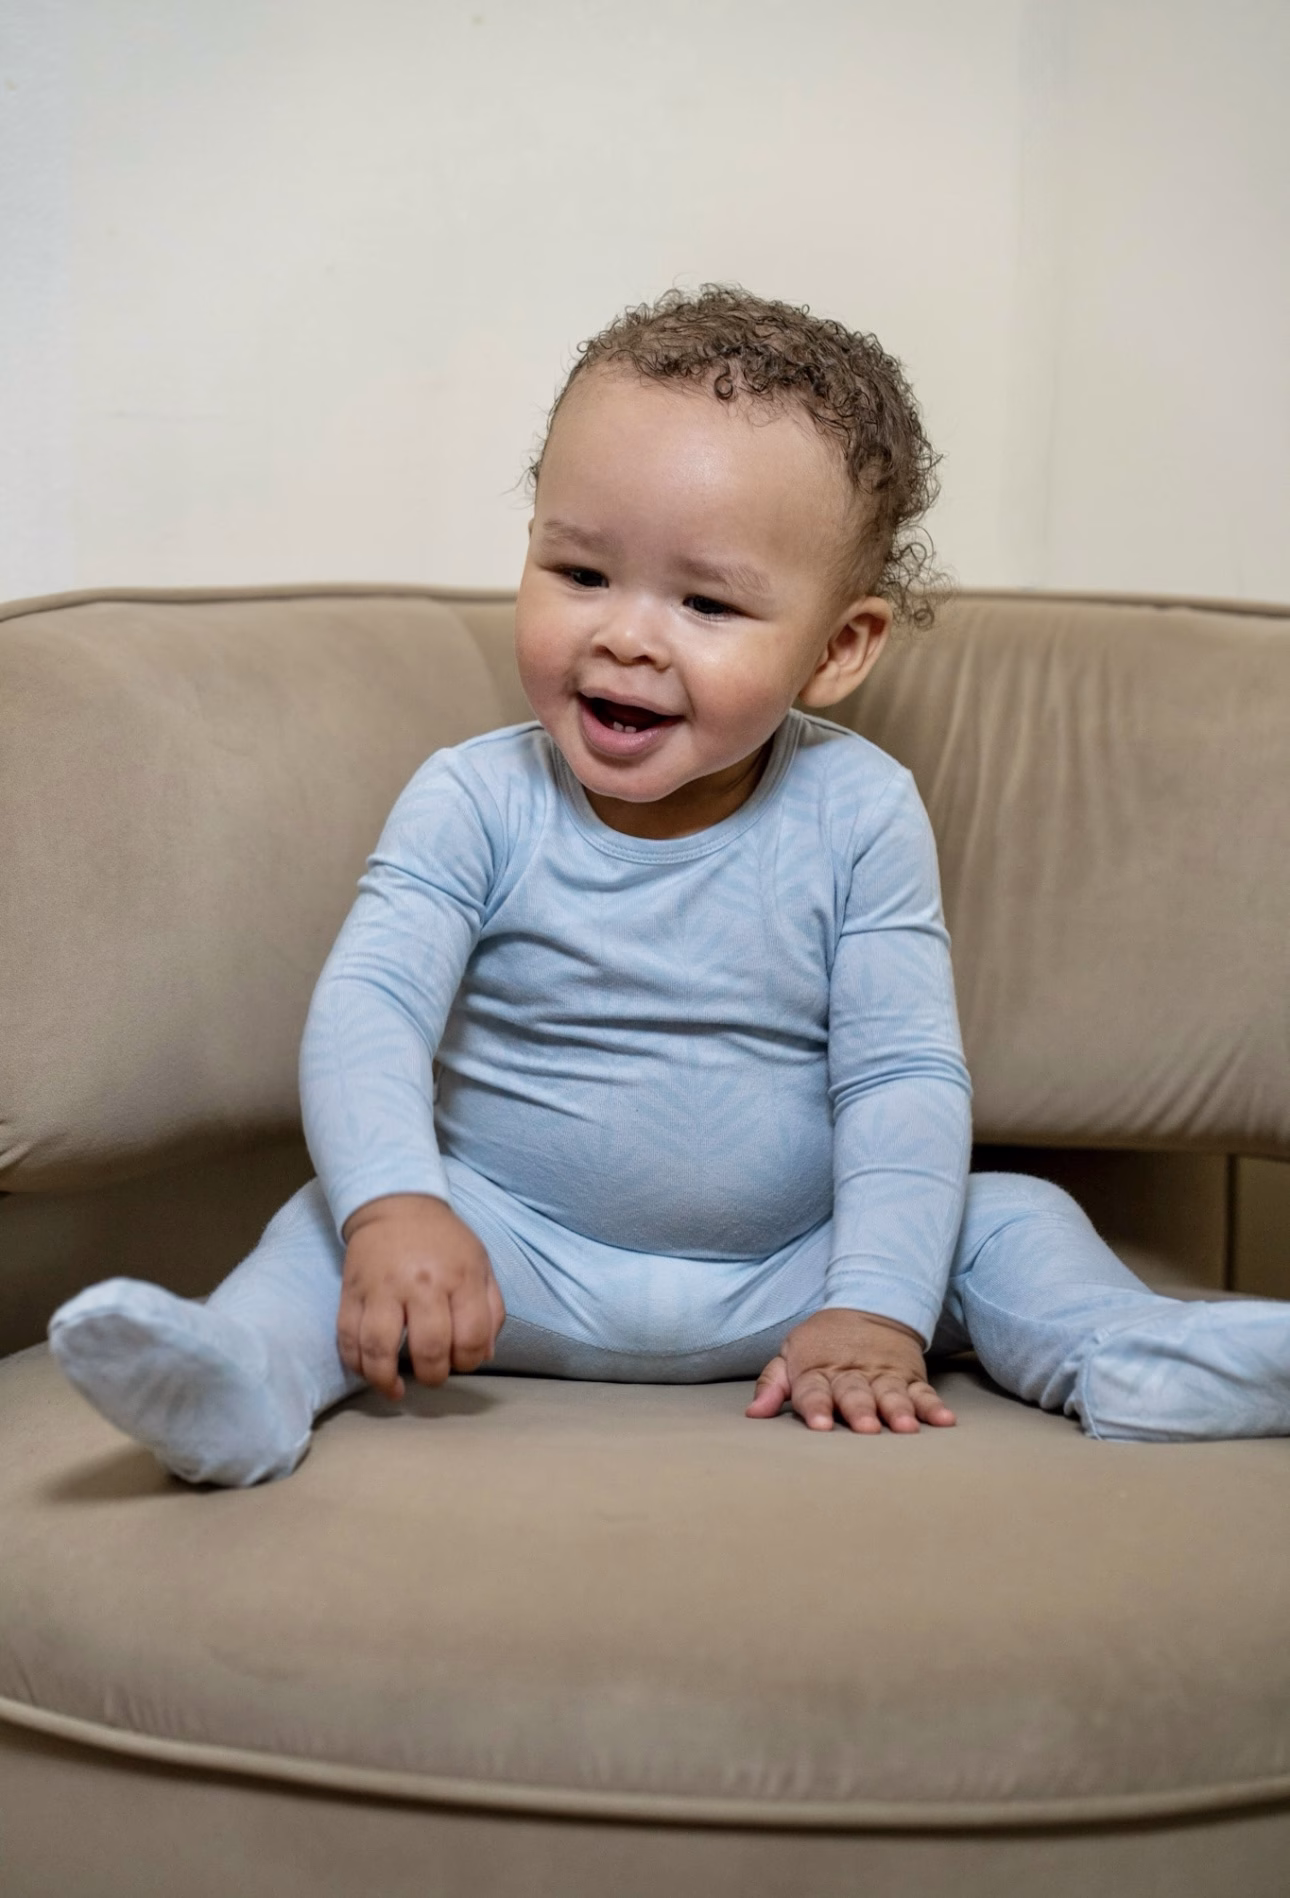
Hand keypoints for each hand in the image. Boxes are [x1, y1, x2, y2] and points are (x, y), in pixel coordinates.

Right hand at [338, 1194, 505, 1399]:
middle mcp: (421, 1284)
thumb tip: (485, 1355)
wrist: (396, 1203)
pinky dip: (356, 1364)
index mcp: (460, 1276)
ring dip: (387, 1379)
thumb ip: (491, 1309)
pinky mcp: (352, 1292)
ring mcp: (382, 1288)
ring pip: (379, 1348)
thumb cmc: (444, 1240)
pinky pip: (347, 1337)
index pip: (470, 1337)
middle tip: (432, 1375)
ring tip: (396, 1389)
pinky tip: (369, 1373)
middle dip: (433, 1375)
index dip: (469, 1361)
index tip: (462, 1361)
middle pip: (428, 1348)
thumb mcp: (480, 1264)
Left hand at [745, 1307, 955, 1433]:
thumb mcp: (791, 1355)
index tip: (821, 1425)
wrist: (869, 1303)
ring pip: (891, 1393)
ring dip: (899, 1410)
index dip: (817, 1407)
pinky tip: (944, 1421)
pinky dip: (934, 1406)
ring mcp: (883, 1375)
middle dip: (860, 1410)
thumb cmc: (823, 1343)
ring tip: (905, 1428)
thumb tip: (754, 1414)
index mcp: (817, 1370)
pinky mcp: (909, 1376)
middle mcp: (851, 1374)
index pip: (813, 1390)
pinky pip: (923, 1392)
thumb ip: (773, 1384)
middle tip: (867, 1428)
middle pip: (855, 1393)